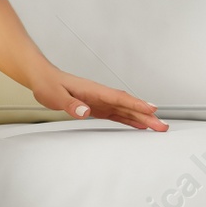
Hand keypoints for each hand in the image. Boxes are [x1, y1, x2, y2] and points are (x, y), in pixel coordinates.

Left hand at [32, 70, 167, 131]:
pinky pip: (118, 114)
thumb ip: (70, 104)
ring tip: (158, 127)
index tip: (152, 110)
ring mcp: (101, 101)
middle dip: (146, 115)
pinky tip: (140, 125)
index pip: (119, 98)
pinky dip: (130, 119)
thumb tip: (84, 111)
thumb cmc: (49, 85)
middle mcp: (101, 95)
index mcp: (94, 90)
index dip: (136, 104)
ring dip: (142, 118)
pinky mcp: (98, 107)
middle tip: (162, 126)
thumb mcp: (55, 96)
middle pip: (128, 105)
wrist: (43, 79)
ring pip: (126, 110)